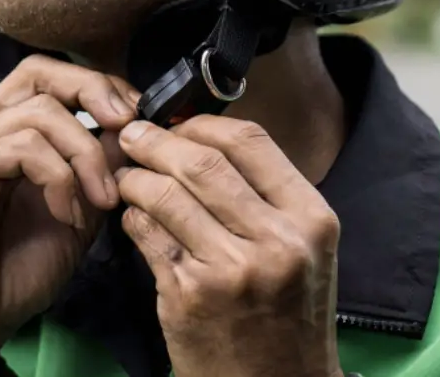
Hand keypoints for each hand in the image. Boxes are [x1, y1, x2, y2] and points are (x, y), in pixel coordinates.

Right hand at [0, 56, 138, 376]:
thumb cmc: (15, 274)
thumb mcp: (77, 211)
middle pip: (39, 72)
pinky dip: (59, 178)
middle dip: (93, 91)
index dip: (96, 85)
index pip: (47, 75)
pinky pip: (23, 148)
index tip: (137, 119)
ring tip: (101, 201)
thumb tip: (134, 128)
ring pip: (40, 112)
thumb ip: (99, 167)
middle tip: (128, 127)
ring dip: (86, 154)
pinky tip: (68, 215)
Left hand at [114, 115, 343, 376]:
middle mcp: (276, 241)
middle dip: (157, 141)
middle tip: (134, 136)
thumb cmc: (288, 315)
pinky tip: (134, 218)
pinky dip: (133, 218)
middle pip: (201, 162)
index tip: (177, 123)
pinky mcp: (189, 296)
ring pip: (165, 194)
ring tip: (127, 177)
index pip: (250, 141)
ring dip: (136, 178)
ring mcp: (231, 270)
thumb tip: (202, 137)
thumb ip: (265, 195)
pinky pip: (147, 235)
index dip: (202, 124)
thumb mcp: (304, 248)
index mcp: (311, 218)